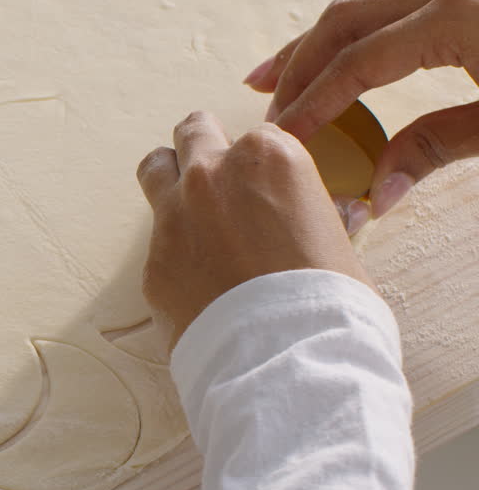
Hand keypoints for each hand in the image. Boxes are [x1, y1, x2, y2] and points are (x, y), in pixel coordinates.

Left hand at [137, 112, 370, 345]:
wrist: (286, 356)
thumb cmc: (329, 299)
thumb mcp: (337, 239)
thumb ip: (311, 213)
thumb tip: (318, 215)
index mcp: (270, 157)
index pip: (256, 136)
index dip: (260, 163)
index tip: (263, 186)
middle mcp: (214, 174)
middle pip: (194, 133)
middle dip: (203, 147)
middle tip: (217, 179)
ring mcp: (174, 215)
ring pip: (155, 168)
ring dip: (170, 179)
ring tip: (190, 210)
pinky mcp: (152, 261)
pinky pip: (155, 242)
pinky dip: (173, 252)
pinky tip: (197, 280)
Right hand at [244, 0, 478, 217]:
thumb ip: (439, 147)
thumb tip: (380, 190)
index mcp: (456, 18)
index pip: (357, 62)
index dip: (312, 102)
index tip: (283, 138)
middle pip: (343, 21)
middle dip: (296, 66)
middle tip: (265, 107)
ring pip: (364, 7)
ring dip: (315, 44)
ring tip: (273, 78)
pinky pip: (394, 7)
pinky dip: (354, 34)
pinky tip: (335, 58)